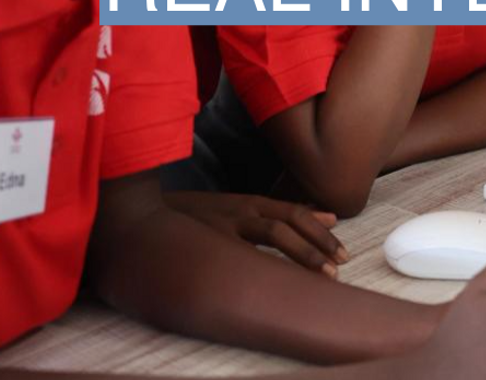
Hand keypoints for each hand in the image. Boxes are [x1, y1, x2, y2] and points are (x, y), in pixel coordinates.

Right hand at [163, 191, 347, 275]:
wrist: (143, 214)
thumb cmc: (193, 217)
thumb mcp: (231, 209)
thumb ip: (268, 215)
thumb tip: (316, 215)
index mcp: (247, 203)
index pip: (292, 213)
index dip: (319, 230)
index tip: (341, 250)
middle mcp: (240, 211)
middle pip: (289, 223)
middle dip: (318, 243)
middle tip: (341, 264)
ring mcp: (225, 226)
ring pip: (274, 235)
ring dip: (303, 253)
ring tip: (325, 274)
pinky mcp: (208, 243)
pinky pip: (244, 257)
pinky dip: (266, 267)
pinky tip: (280, 281)